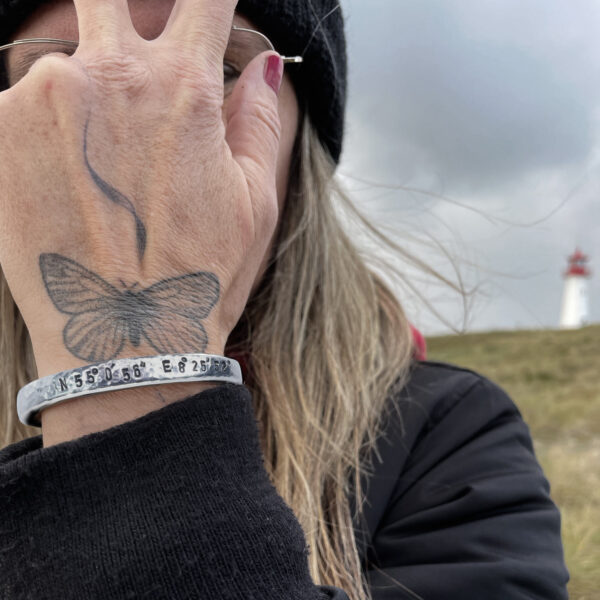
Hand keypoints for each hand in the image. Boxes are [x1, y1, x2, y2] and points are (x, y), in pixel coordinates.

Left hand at [0, 0, 282, 378]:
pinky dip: (42, 126)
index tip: (206, 13)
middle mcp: (108, 73)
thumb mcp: (255, 202)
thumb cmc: (200, 275)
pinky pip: (15, 99)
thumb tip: (263, 67)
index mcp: (182, 88)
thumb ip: (259, 120)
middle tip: (137, 62)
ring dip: (83, 86)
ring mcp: (41, 97)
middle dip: (128, 8)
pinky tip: (69, 181)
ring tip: (103, 160)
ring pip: (58, 51)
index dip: (210, 0)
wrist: (125, 340)